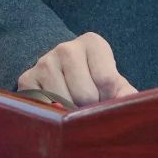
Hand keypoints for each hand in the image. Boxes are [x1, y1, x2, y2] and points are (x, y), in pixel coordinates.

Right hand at [16, 32, 136, 106]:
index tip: (104, 97)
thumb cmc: (92, 79)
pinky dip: (51, 114)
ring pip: (63, 103)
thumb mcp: (112, 81)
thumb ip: (124, 92)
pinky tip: (55, 107)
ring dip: (69, 112)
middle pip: (85, 94)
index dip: (107, 97)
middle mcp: (66, 47)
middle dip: (88, 106)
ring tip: (72, 105)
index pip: (106, 79)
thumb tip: (130, 104)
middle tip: (87, 104)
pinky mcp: (27, 79)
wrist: (61, 72)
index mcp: (92, 43)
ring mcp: (44, 62)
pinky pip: (43, 107)